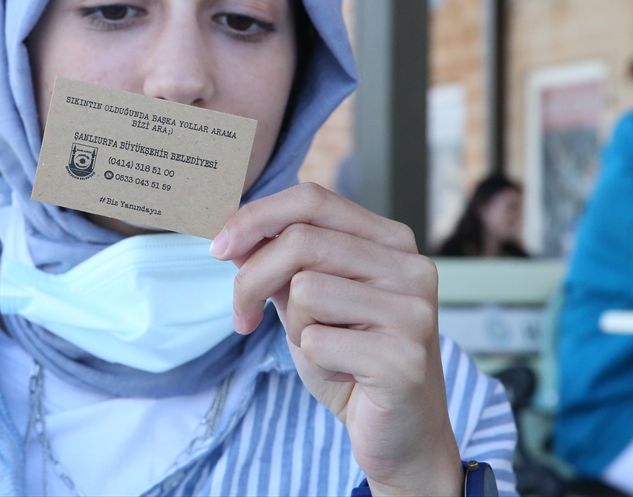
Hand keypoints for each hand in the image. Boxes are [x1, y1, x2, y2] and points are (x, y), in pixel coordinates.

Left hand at [211, 183, 461, 496]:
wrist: (400, 434)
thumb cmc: (351, 360)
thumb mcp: (309, 302)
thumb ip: (279, 264)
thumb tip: (231, 235)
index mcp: (390, 241)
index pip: (312, 199)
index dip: (256, 216)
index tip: (219, 248)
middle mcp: (410, 266)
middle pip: (300, 241)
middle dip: (252, 279)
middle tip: (242, 315)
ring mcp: (413, 311)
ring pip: (305, 289)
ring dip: (295, 327)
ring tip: (327, 348)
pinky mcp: (404, 358)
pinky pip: (317, 341)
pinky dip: (314, 360)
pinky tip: (345, 373)